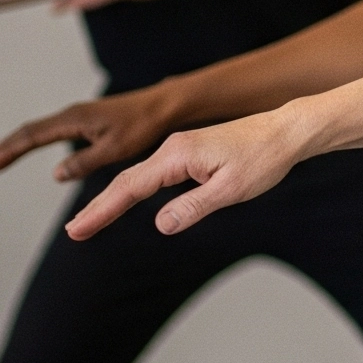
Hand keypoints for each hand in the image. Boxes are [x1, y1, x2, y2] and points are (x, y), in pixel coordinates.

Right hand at [0, 84, 182, 180]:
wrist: (164, 106)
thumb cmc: (143, 125)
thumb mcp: (114, 149)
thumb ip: (84, 162)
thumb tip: (56, 175)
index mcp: (73, 120)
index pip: (31, 136)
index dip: (8, 150)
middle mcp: (70, 115)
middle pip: (28, 131)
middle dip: (6, 147)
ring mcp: (77, 115)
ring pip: (38, 129)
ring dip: (17, 142)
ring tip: (0, 157)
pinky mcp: (86, 119)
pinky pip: (51, 129)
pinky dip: (34, 139)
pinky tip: (31, 147)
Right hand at [65, 108, 311, 239]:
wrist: (287, 130)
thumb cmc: (264, 158)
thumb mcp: (231, 189)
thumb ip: (194, 207)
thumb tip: (161, 225)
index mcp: (178, 155)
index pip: (130, 188)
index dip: (103, 211)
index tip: (77, 230)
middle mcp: (173, 148)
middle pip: (127, 181)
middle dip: (100, 207)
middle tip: (74, 232)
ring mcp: (181, 148)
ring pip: (139, 177)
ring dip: (114, 199)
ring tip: (90, 222)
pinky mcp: (190, 151)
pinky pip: (154, 173)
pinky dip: (135, 189)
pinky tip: (125, 201)